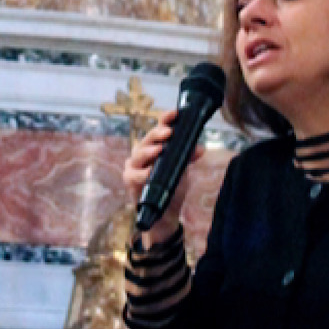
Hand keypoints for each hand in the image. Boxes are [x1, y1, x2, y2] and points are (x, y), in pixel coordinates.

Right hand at [122, 110, 203, 237]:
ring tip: (159, 150)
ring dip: (149, 151)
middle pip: (147, 138)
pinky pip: (133, 175)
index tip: (175, 114)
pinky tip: (149, 172)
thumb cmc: (172, 189)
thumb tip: (199, 148)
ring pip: (138, 154)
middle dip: (158, 134)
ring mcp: (133, 166)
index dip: (165, 119)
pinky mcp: (129, 181)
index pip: (159, 129)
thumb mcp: (182, 171)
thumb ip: (187, 158)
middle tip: (168, 132)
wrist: (166, 214)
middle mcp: (142, 153)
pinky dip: (142, 173)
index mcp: (154, 146)